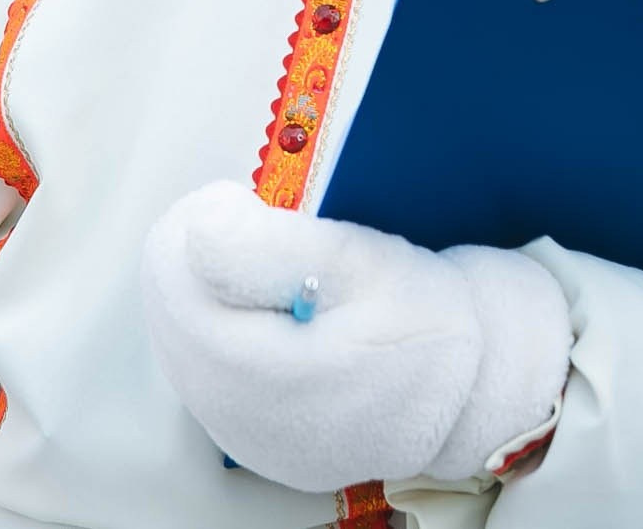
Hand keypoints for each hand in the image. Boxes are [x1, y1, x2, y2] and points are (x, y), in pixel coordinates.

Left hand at [140, 180, 571, 492]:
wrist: (472, 394)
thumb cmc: (423, 320)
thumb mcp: (360, 264)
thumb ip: (273, 247)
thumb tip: (199, 227)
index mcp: (257, 375)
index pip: (172, 273)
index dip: (202, 222)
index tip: (248, 202)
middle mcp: (234, 418)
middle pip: (169, 301)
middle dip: (206, 252)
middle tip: (262, 225)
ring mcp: (238, 436)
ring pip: (181, 331)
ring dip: (212, 285)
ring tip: (272, 263)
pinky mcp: (248, 439)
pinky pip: (203, 364)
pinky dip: (224, 321)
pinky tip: (268, 305)